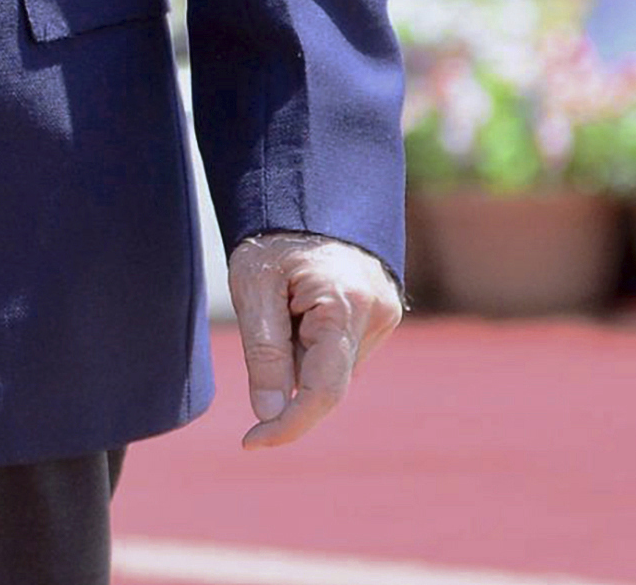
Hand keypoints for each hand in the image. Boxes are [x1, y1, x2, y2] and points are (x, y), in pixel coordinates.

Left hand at [228, 231, 401, 449]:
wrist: (307, 194)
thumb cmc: (273, 237)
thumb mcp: (253, 286)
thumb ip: (264, 351)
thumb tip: (270, 411)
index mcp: (344, 305)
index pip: (323, 390)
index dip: (288, 425)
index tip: (251, 442)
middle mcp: (376, 314)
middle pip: (326, 380)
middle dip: (288, 371)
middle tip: (266, 315)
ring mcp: (385, 315)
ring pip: (332, 369)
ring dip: (301, 356)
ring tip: (286, 301)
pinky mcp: (381, 315)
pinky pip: (341, 352)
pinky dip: (314, 345)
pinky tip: (301, 305)